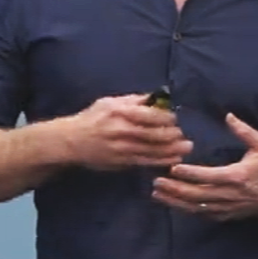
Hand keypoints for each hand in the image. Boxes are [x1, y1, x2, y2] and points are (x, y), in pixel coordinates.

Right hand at [67, 94, 192, 170]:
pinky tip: (173, 159)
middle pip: (154, 134)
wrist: (71, 142)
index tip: (177, 119)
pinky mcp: (121, 162)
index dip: (167, 118)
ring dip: (172, 150)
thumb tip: (157, 96)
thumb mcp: (109, 102)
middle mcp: (121, 130)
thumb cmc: (92, 118)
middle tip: (186, 136)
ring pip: (153, 150)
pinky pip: (146, 162)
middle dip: (173, 136)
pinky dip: (161, 161)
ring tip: (186, 148)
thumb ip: (134, 100)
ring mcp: (122, 148)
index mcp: (119, 112)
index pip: (150, 115)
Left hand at [153, 113, 257, 220]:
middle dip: (175, 189)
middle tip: (157, 181)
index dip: (190, 174)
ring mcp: (224, 208)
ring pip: (195, 207)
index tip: (173, 167)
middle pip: (196, 194)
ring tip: (157, 193)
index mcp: (236, 176)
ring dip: (175, 201)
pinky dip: (184, 209)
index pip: (208, 176)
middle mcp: (228, 195)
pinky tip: (170, 202)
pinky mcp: (222, 216)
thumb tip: (228, 116)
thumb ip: (245, 131)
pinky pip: (200, 214)